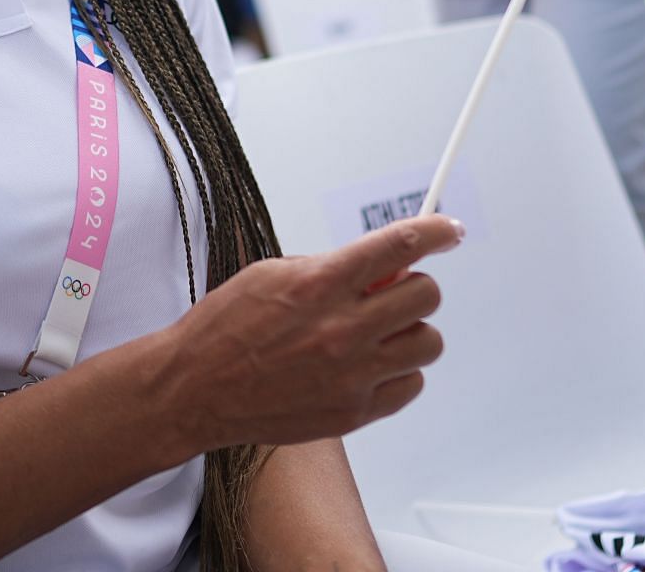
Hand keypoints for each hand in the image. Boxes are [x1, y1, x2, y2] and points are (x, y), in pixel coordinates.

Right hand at [165, 215, 461, 449]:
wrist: (195, 390)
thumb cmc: (227, 328)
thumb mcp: (274, 274)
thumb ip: (332, 267)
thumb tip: (381, 267)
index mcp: (321, 283)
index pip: (400, 245)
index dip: (436, 232)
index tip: (449, 231)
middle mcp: (342, 329)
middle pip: (426, 296)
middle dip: (413, 287)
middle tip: (389, 294)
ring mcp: (351, 375)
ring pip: (428, 343)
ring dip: (409, 332)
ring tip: (377, 334)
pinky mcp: (353, 412)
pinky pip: (412, 385)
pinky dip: (399, 373)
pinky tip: (369, 367)